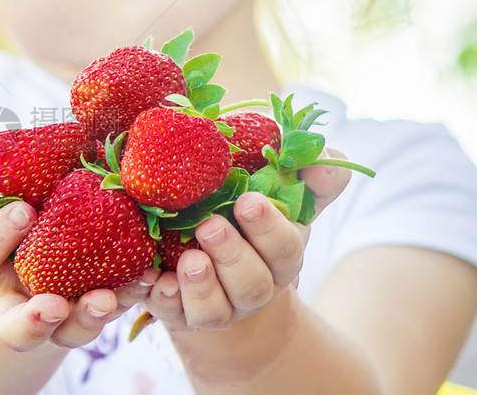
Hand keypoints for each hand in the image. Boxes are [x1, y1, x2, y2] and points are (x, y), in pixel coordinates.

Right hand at [0, 127, 155, 351]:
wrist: (59, 223)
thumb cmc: (24, 196)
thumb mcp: (7, 178)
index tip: (24, 211)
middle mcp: (16, 298)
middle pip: (12, 327)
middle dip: (31, 321)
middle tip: (53, 305)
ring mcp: (60, 313)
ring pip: (67, 333)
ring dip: (87, 319)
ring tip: (108, 299)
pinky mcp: (99, 308)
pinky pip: (113, 312)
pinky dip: (130, 296)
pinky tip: (146, 277)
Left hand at [144, 148, 351, 332]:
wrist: (217, 277)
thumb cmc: (249, 223)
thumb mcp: (282, 199)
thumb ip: (307, 178)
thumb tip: (322, 162)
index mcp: (279, 257)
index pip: (285, 247)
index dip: (269, 227)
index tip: (248, 201)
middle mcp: (251, 288)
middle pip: (250, 283)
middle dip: (232, 255)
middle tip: (210, 226)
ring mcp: (216, 306)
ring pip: (214, 309)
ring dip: (201, 285)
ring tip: (188, 259)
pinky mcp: (178, 313)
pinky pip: (171, 314)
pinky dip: (163, 298)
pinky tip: (153, 280)